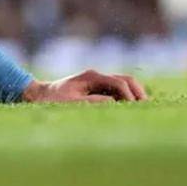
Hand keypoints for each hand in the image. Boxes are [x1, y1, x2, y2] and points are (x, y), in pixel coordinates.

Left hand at [20, 69, 147, 103]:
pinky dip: (126, 97)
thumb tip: (113, 102)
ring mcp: (97, 80)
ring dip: (134, 94)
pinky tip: (129, 109)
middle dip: (138, 92)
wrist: (39, 95)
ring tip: (142, 110)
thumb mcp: (71, 103)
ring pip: (124, 83)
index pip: (118, 83)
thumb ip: (93, 101)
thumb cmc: (53, 100)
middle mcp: (96, 75)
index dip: (130, 96)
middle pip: (126, 80)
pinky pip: (117, 90)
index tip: (135, 109)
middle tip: (147, 108)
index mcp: (91, 77)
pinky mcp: (96, 87)